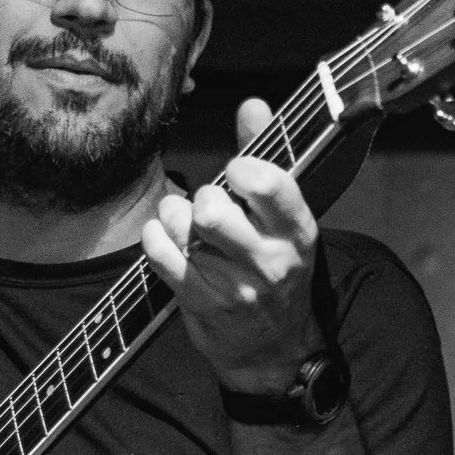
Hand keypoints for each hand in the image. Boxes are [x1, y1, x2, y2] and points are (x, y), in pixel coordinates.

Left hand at [140, 100, 321, 396]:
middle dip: (203, 197)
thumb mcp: (284, 220)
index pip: (268, 183)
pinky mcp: (202, 302)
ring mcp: (236, 286)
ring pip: (183, 226)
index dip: (241, 168)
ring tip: (188, 225)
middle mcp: (271, 260)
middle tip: (210, 207)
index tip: (236, 174)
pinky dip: (157, 240)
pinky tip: (169, 242)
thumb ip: (267, 158)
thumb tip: (253, 103)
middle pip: (213, 207)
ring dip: (175, 217)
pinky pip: (161, 254)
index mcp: (298, 231)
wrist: (273, 350)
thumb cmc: (275, 271)